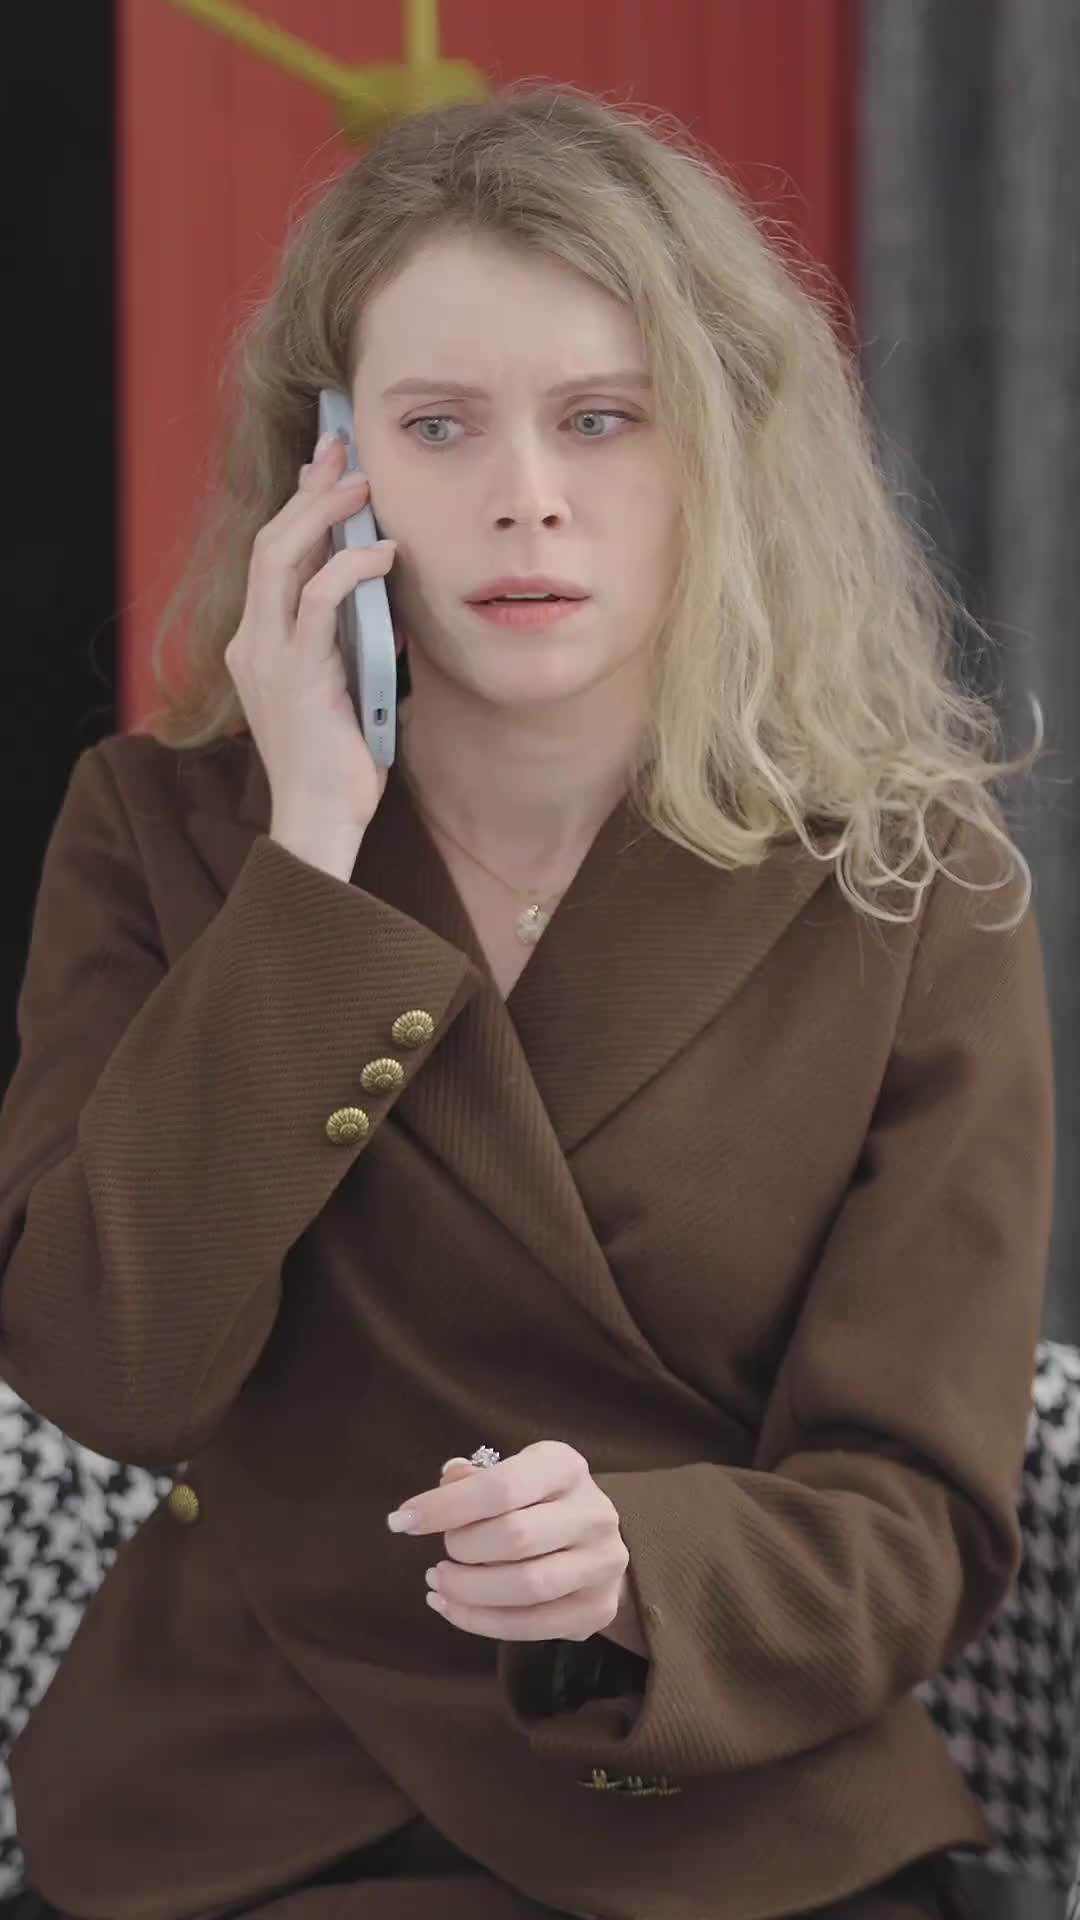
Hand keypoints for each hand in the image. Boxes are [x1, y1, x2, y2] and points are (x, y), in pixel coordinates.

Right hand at [224, 427, 398, 876]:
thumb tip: (391, 601)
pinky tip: (384, 554)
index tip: (328, 466)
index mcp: (259, 644)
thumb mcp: (348, 688)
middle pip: (270, 540)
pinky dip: (351, 568)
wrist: (319, 823)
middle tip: (343, 448)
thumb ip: (354, 642)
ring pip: (281, 556)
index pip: (272, 556)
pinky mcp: (297, 674)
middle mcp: (254, 643)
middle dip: (308, 489)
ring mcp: (269, 657)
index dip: (299, 505)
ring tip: (364, 487)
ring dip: (324, 513)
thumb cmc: (339, 765)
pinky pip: (317, 601)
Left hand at [387, 1442, 642, 1647]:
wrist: (593, 1544)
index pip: (502, 1487)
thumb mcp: (511, 1476)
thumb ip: (476, 1479)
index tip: (402, 1521)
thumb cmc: (537, 1502)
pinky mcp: (598, 1609)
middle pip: (515, 1538)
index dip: (446, 1506)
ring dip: (469, 1591)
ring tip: (440, 1583)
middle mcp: (593, 1512)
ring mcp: (601, 1564)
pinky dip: (482, 1622)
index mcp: (565, 1467)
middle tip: (441, 1554)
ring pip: (527, 1587)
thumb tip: (449, 1478)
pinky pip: (533, 1626)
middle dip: (463, 1550)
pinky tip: (454, 1609)